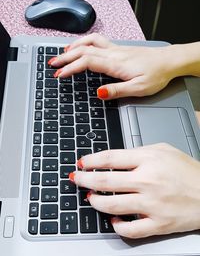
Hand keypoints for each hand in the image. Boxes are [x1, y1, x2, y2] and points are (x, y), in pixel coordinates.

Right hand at [50, 33, 180, 98]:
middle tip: (53, 64)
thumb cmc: (156, 75)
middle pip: (83, 50)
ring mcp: (115, 49)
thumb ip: (117, 91)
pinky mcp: (119, 49)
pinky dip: (84, 42)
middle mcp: (113, 53)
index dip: (70, 68)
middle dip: (65, 57)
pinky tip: (82, 46)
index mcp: (115, 64)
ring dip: (73, 47)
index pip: (86, 62)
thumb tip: (99, 93)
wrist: (168, 61)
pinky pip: (97, 41)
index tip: (59, 74)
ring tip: (62, 54)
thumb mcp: (138, 88)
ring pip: (89, 42)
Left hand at [71, 143, 199, 237]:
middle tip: (76, 179)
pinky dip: (117, 226)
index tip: (82, 163)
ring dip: (95, 201)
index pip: (110, 158)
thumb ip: (137, 152)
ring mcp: (152, 205)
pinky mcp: (158, 224)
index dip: (91, 160)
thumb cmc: (186, 169)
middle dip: (85, 179)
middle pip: (105, 181)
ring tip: (89, 197)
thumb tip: (112, 159)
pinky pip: (130, 230)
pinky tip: (113, 219)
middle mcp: (148, 181)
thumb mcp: (162, 150)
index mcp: (149, 160)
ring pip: (112, 206)